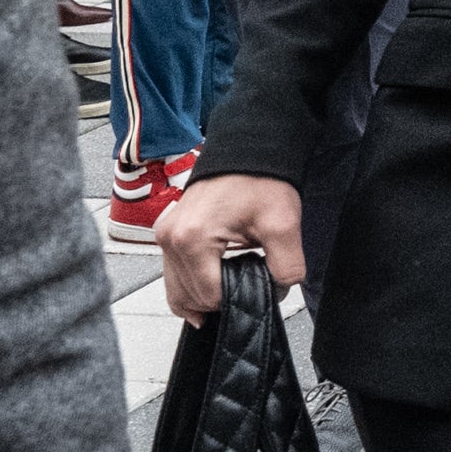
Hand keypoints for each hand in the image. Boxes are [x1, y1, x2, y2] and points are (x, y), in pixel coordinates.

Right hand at [157, 171, 305, 319]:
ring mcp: (164, 236)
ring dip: (202, 296)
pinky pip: (172, 274)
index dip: (238, 299)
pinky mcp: (167, 233)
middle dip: (220, 299)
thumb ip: (286, 266)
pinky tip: (211, 286)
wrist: (247, 152)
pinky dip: (190, 285)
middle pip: (188, 297)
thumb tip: (280, 291)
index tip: (258, 285)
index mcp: (192, 238)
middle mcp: (170, 239)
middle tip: (247, 283)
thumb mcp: (283, 225)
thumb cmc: (260, 182)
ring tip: (231, 285)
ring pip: (176, 290)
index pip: (209, 296)